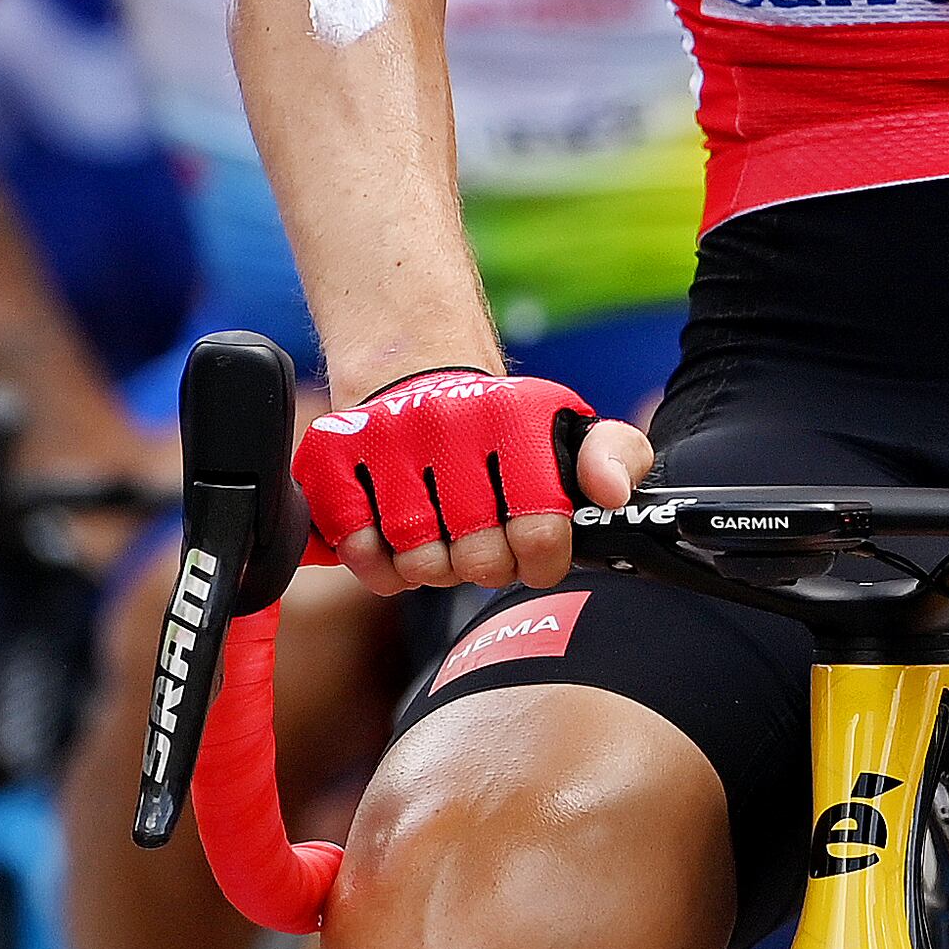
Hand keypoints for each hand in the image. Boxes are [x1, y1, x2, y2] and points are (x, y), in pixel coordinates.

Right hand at [296, 368, 646, 595]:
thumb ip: (617, 456)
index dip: (541, 560)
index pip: (539, 529)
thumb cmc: (503, 426)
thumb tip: (610, 493)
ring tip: (443, 538)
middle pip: (476, 558)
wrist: (418, 380)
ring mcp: (386, 437)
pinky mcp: (331, 454)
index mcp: (516, 416)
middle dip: (487, 566)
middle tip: (484, 545)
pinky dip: (378, 564)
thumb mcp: (572, 428)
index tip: (535, 554)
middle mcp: (448, 421)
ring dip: (433, 567)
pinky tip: (397, 543)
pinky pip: (357, 549)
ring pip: (417, 561)